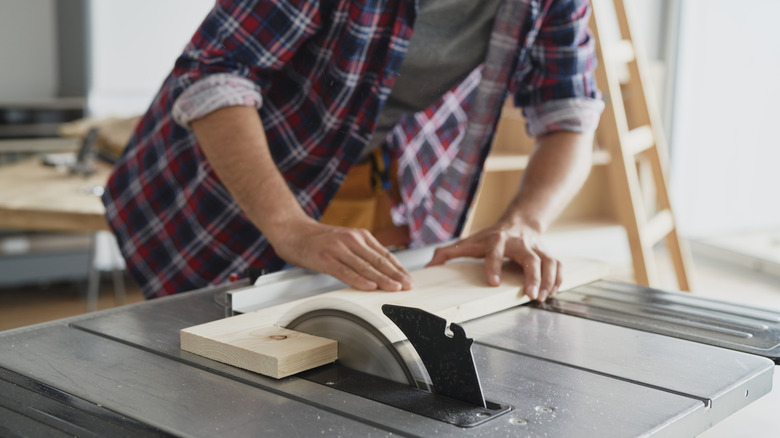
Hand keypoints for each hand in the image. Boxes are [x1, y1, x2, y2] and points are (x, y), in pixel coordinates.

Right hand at [270, 219, 412, 291]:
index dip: (398, 268)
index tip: (409, 278)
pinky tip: (369, 287)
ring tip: (395, 288)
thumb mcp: (345, 241)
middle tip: (409, 285)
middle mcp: (351, 240)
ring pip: (364, 267)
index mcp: (359, 235)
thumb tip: (380, 270)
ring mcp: (338, 249)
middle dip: (395, 274)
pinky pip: (345, 272)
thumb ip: (361, 252)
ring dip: (382, 279)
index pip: (384, 254)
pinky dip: (359, 280)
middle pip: (378, 260)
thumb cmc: (318, 240)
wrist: (292, 230)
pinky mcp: (325, 258)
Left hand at [426, 223, 560, 300]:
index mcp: (496, 240)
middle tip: (532, 294)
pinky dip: (559, 278)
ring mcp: (535, 248)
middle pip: (530, 258)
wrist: (519, 221)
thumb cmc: (491, 237)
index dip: (494, 266)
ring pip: (548, 262)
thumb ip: (448, 253)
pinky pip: (558, 265)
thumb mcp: (468, 242)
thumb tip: (429, 267)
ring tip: (544, 296)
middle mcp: (518, 243)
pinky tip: (554, 290)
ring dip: (548, 280)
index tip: (493, 282)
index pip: (495, 252)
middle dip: (532, 276)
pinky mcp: (547, 253)